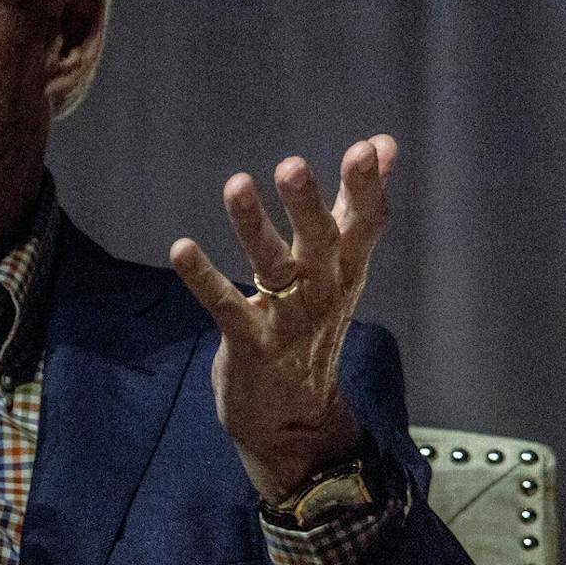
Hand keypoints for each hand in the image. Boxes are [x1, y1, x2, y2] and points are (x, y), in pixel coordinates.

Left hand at [169, 134, 396, 502]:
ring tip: (236, 185)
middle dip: (307, 205)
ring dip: (253, 227)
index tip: (368, 148)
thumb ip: (356, 207)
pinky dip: (204, 278)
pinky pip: (227, 306)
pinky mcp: (252, 344)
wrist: (296, 419)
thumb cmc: (314, 327)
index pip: (366, 225)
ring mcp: (289, 319)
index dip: (368, 188)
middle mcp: (325, 291)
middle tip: (291, 166)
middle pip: (321, 243)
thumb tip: (384, 145)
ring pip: (273, 268)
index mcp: (348, 269)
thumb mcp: (343, 267)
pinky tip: (181, 248)